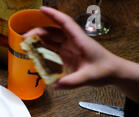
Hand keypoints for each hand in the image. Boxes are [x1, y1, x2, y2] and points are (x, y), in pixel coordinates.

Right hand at [23, 7, 138, 101]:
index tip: (42, 9)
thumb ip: (72, 82)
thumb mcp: (88, 77)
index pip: (65, 24)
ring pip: (52, 40)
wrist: (113, 72)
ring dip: (39, 40)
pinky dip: (44, 49)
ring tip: (26, 44)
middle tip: (25, 37)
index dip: (53, 15)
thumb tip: (56, 85)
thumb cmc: (104, 70)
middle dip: (39, 32)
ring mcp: (70, 48)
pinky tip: (35, 53)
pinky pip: (53, 50)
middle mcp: (73, 42)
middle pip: (54, 32)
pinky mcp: (68, 56)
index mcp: (80, 41)